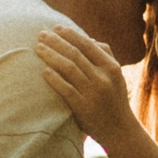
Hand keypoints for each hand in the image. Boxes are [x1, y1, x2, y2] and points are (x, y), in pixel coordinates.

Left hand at [38, 25, 143, 154]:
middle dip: (56, 41)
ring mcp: (93, 93)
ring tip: (38, 48)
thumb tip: (87, 38)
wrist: (120, 130)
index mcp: (112, 68)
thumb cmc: (114, 99)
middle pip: (75, 54)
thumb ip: (105, 55)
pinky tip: (43, 71)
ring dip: (51, 56)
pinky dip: (54, 78)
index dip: (70, 34)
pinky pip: (66, 89)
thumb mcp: (116, 76)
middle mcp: (103, 78)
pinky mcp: (83, 108)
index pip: (88, 45)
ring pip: (69, 68)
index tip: (56, 28)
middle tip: (41, 34)